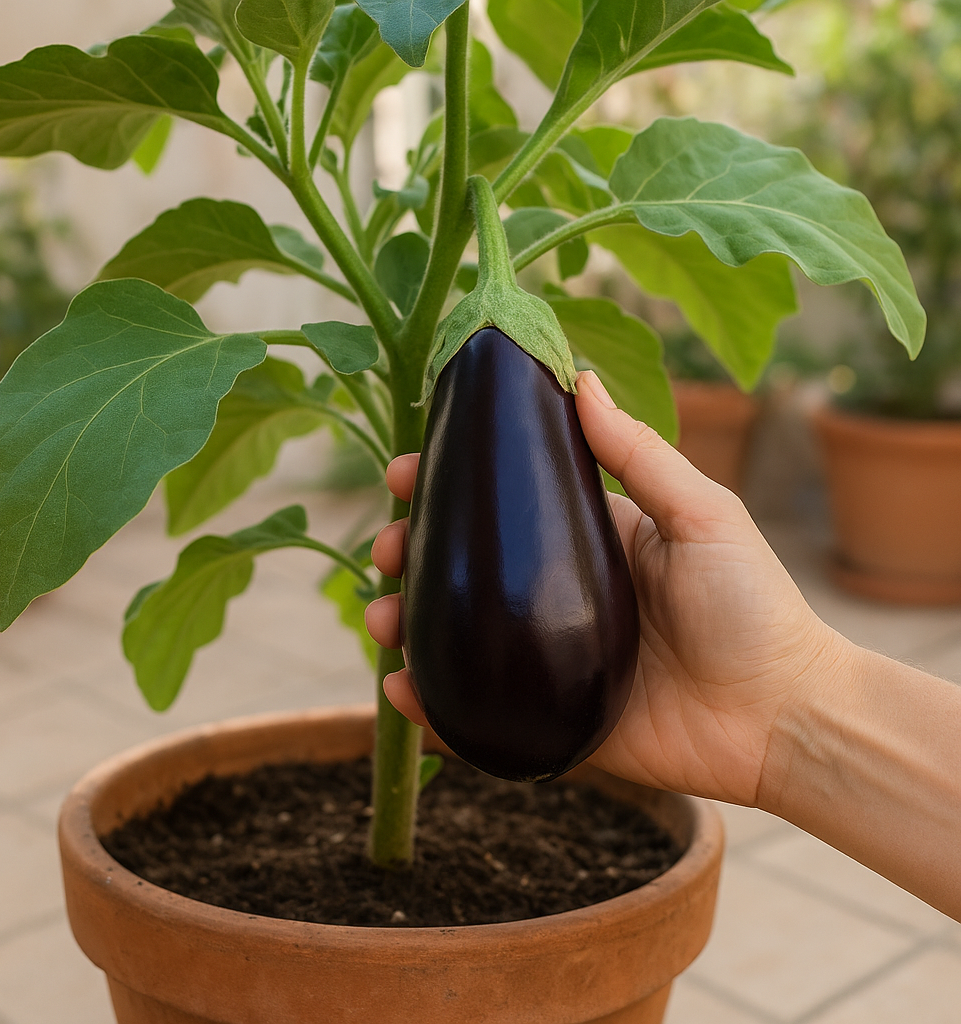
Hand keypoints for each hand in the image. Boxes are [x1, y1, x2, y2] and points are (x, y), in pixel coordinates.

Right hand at [365, 370, 846, 807]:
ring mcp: (547, 663)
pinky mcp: (551, 723)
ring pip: (457, 640)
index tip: (403, 472)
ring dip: (406, 625)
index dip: (447, 487)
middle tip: (387, 550)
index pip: (502, 507)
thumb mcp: (701, 514)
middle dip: (410, 555)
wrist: (783, 715)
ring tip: (382, 619)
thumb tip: (580, 380)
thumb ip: (637, 454)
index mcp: (588, 545)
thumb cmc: (753, 607)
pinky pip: (478, 714)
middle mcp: (556, 600)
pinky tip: (402, 689)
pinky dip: (432, 707)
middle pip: (464, 572)